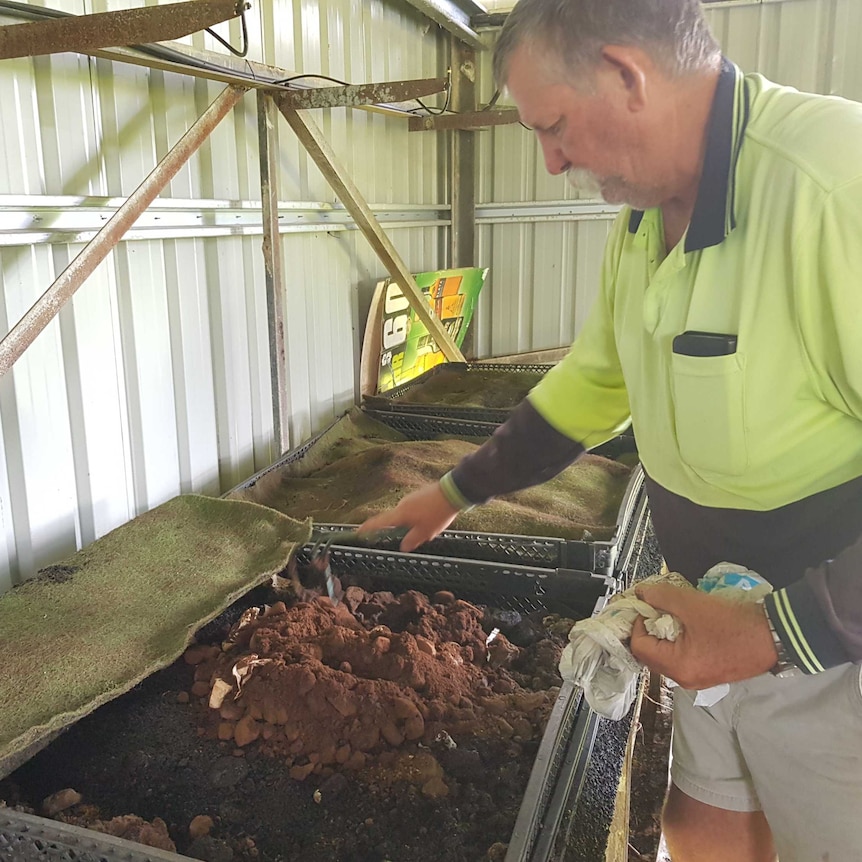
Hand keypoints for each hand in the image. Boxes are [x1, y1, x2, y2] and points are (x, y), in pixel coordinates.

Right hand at [358, 482, 459, 551]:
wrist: (452, 491)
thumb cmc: (437, 513)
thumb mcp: (425, 532)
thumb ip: (411, 540)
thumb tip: (402, 546)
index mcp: (400, 514)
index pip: (379, 522)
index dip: (368, 529)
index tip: (358, 533)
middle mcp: (402, 504)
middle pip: (396, 521)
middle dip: (405, 530)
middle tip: (420, 535)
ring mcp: (410, 498)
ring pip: (408, 516)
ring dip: (415, 523)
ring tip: (432, 525)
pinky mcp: (419, 495)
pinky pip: (415, 509)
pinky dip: (421, 516)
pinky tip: (435, 517)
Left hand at [630, 582, 778, 688]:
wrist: (775, 636)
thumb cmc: (734, 624)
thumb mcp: (693, 605)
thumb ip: (662, 597)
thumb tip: (642, 592)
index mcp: (678, 667)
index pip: (640, 647)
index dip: (636, 623)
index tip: (644, 605)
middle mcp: (685, 679)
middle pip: (651, 654)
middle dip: (649, 629)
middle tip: (655, 608)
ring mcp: (698, 678)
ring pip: (667, 656)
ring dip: (664, 634)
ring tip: (673, 614)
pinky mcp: (710, 673)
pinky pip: (683, 658)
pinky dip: (679, 641)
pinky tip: (688, 624)